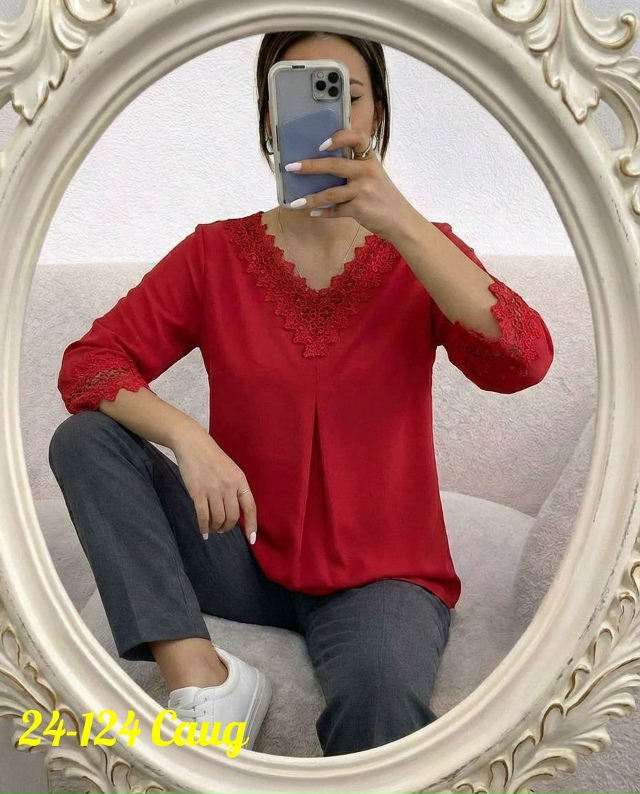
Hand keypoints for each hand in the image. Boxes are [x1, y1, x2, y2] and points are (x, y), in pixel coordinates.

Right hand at [173, 427, 256, 543]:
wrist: (193, 444)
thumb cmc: (212, 458)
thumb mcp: (231, 470)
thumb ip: (235, 488)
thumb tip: (236, 512)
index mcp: (240, 481)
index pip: (250, 507)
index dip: (252, 525)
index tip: (251, 539)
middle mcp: (229, 486)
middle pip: (232, 517)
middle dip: (228, 527)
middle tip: (222, 529)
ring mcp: (213, 489)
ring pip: (218, 518)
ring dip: (215, 527)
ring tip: (212, 528)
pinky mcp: (198, 492)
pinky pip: (203, 516)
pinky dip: (204, 527)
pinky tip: (203, 531)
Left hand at [283, 128, 417, 241]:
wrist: (402, 221)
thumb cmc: (384, 198)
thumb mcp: (374, 176)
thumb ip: (355, 168)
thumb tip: (322, 167)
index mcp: (370, 159)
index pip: (357, 138)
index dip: (338, 138)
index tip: (321, 144)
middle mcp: (367, 172)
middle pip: (334, 165)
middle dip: (310, 166)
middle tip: (291, 167)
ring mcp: (363, 191)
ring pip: (330, 193)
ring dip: (310, 198)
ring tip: (295, 203)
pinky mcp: (360, 209)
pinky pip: (336, 210)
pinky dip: (323, 212)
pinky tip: (313, 213)